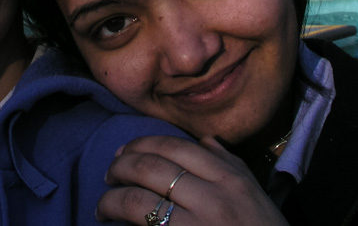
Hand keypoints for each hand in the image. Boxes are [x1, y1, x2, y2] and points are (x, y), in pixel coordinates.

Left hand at [97, 135, 287, 224]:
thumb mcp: (254, 194)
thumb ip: (229, 164)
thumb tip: (204, 141)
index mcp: (229, 178)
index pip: (173, 147)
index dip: (140, 145)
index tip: (123, 153)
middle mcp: (212, 198)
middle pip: (149, 168)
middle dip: (119, 168)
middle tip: (108, 175)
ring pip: (138, 201)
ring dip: (111, 201)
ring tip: (103, 207)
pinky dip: (122, 225)